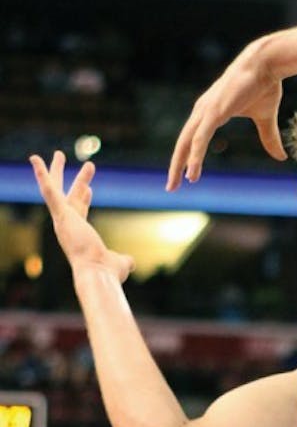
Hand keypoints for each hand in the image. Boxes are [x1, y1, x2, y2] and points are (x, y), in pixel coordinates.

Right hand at [30, 151, 134, 281]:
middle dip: (73, 180)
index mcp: (79, 233)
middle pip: (69, 196)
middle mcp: (68, 225)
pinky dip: (41, 174)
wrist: (98, 273)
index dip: (84, 199)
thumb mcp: (119, 264)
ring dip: (55, 171)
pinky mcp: (61, 215)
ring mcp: (62, 220)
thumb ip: (124, 260)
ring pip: (56, 189)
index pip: (80, 211)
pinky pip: (49, 191)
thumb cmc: (108, 273)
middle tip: (72, 165)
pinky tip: (36, 159)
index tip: (90, 188)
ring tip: (56, 153)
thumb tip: (130, 262)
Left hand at [167, 38, 284, 190]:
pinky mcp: (214, 112)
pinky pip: (199, 139)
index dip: (187, 157)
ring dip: (180, 165)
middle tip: (171, 187)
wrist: (266, 64)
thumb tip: (280, 158)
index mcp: (210, 112)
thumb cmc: (264, 85)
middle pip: (183, 143)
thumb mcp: (265, 118)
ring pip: (186, 143)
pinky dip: (194, 155)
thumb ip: (269, 138)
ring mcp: (206, 111)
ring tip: (177, 184)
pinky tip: (191, 171)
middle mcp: (203, 111)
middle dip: (176, 166)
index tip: (185, 176)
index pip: (193, 138)